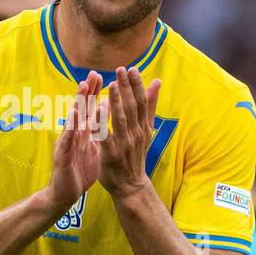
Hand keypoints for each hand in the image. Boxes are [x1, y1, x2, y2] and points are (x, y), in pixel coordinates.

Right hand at [48, 72, 104, 209]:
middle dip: (87, 91)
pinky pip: (68, 138)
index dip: (95, 93)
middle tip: (93, 74)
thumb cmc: (79, 171)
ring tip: (83, 87)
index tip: (102, 75)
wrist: (65, 194)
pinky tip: (75, 116)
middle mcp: (74, 133)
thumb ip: (98, 131)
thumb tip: (108, 117)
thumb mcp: (93, 148)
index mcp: (83, 132)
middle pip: (81, 108)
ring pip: (73, 119)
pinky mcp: (63, 154)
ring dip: (78, 102)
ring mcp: (67, 142)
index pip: (89, 109)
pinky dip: (72, 126)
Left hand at [98, 67, 160, 197]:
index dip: (137, 85)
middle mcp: (136, 134)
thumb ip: (151, 105)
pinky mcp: (111, 154)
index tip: (132, 68)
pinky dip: (103, 123)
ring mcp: (124, 144)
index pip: (142, 102)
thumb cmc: (136, 154)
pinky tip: (98, 110)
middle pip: (133, 107)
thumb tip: (157, 81)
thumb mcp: (147, 129)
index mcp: (144, 127)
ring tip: (111, 85)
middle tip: (120, 70)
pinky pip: (106, 136)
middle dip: (126, 88)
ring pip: (121, 120)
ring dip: (116, 102)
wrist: (130, 186)